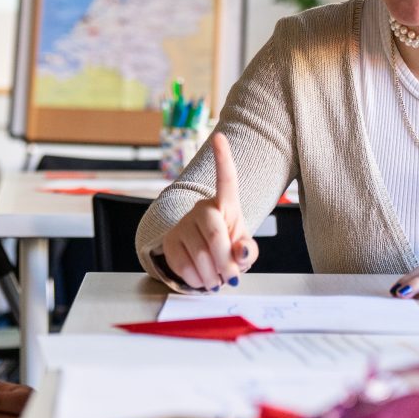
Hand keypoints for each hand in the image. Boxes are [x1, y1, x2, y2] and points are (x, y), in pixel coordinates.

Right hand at [158, 133, 258, 291]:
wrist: (203, 259)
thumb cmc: (229, 247)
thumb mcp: (243, 249)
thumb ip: (248, 251)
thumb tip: (240, 251)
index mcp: (225, 204)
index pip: (225, 179)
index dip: (223, 158)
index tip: (220, 137)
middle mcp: (202, 208)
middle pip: (215, 233)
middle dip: (225, 261)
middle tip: (231, 277)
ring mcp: (183, 223)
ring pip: (199, 254)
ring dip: (213, 276)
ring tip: (218, 279)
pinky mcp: (170, 241)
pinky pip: (184, 265)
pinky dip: (197, 280)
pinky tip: (203, 279)